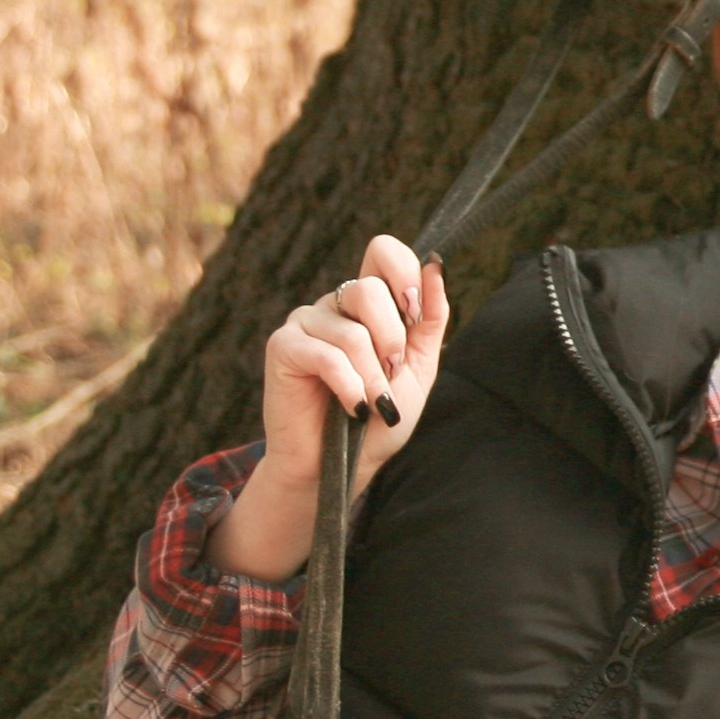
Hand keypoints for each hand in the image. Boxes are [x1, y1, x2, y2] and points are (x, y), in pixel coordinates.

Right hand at [212, 235, 449, 581]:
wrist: (342, 467)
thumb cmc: (378, 419)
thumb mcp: (417, 368)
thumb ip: (429, 319)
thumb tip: (436, 266)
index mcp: (369, 304)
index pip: (382, 251)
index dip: (403, 272)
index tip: (414, 312)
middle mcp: (335, 305)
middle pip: (369, 289)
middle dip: (391, 340)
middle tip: (390, 374)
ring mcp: (306, 322)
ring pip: (351, 332)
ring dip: (371, 377)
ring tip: (371, 402)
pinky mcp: (283, 346)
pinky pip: (326, 355)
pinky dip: (348, 386)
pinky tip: (351, 406)